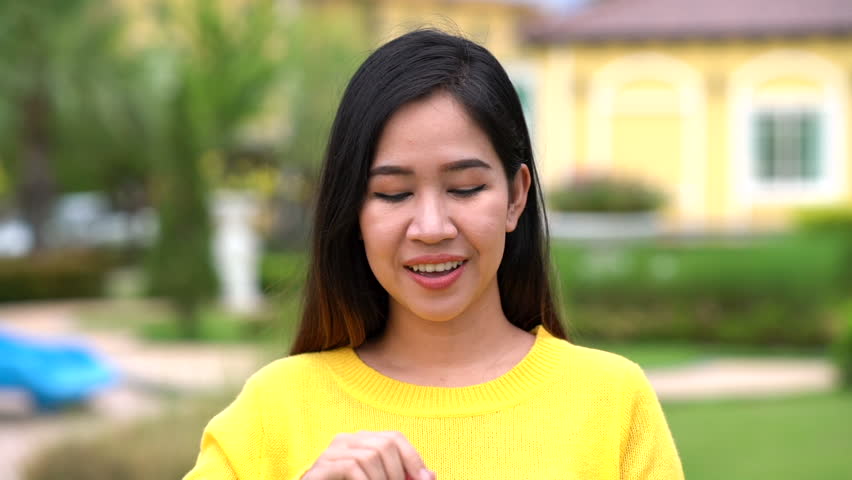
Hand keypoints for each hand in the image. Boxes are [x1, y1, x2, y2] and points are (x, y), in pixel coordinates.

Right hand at [301, 431, 434, 479]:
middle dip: (398, 473)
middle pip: (385, 444)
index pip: (394, 437)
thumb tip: (431, 476)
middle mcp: (347, 439)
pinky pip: (352, 467)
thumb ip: (403, 479)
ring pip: (370, 455)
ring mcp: (332, 451)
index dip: (413, 458)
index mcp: (363, 441)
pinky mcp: (321, 466)